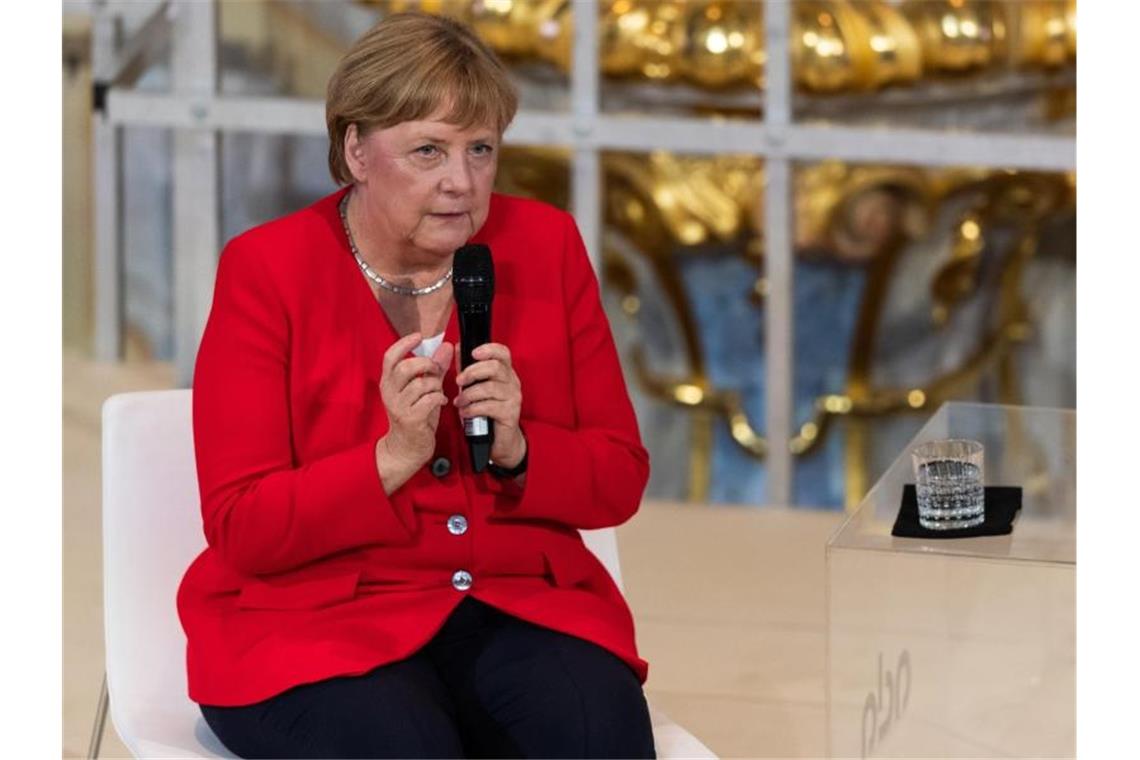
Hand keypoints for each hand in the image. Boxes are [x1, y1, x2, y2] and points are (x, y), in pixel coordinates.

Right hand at [377, 333, 453, 477]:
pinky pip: (429, 399)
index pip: (390, 357)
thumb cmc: (415, 416)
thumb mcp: (422, 390)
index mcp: (388, 382)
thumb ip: (434, 368)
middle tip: (436, 370)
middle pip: (406, 367)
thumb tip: (446, 346)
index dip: (404, 343)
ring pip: (421, 383)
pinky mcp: (411, 418)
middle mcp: (390, 392)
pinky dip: (439, 397)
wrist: (406, 448)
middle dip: (427, 364)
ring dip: (436, 384)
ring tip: (438, 391)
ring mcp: (399, 406)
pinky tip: (441, 402)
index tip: (419, 337)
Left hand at [454, 343, 525, 467]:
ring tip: (459, 402)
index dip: (489, 349)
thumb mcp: (477, 388)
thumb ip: (469, 369)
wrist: (500, 441)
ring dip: (469, 395)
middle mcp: (512, 383)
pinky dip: (472, 408)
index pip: (503, 353)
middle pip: (495, 367)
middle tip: (459, 381)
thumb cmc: (487, 413)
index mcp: (505, 373)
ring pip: (489, 388)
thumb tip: (457, 348)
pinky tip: (465, 412)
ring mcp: (513, 398)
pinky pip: (489, 406)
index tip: (473, 353)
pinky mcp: (510, 413)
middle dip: (472, 372)